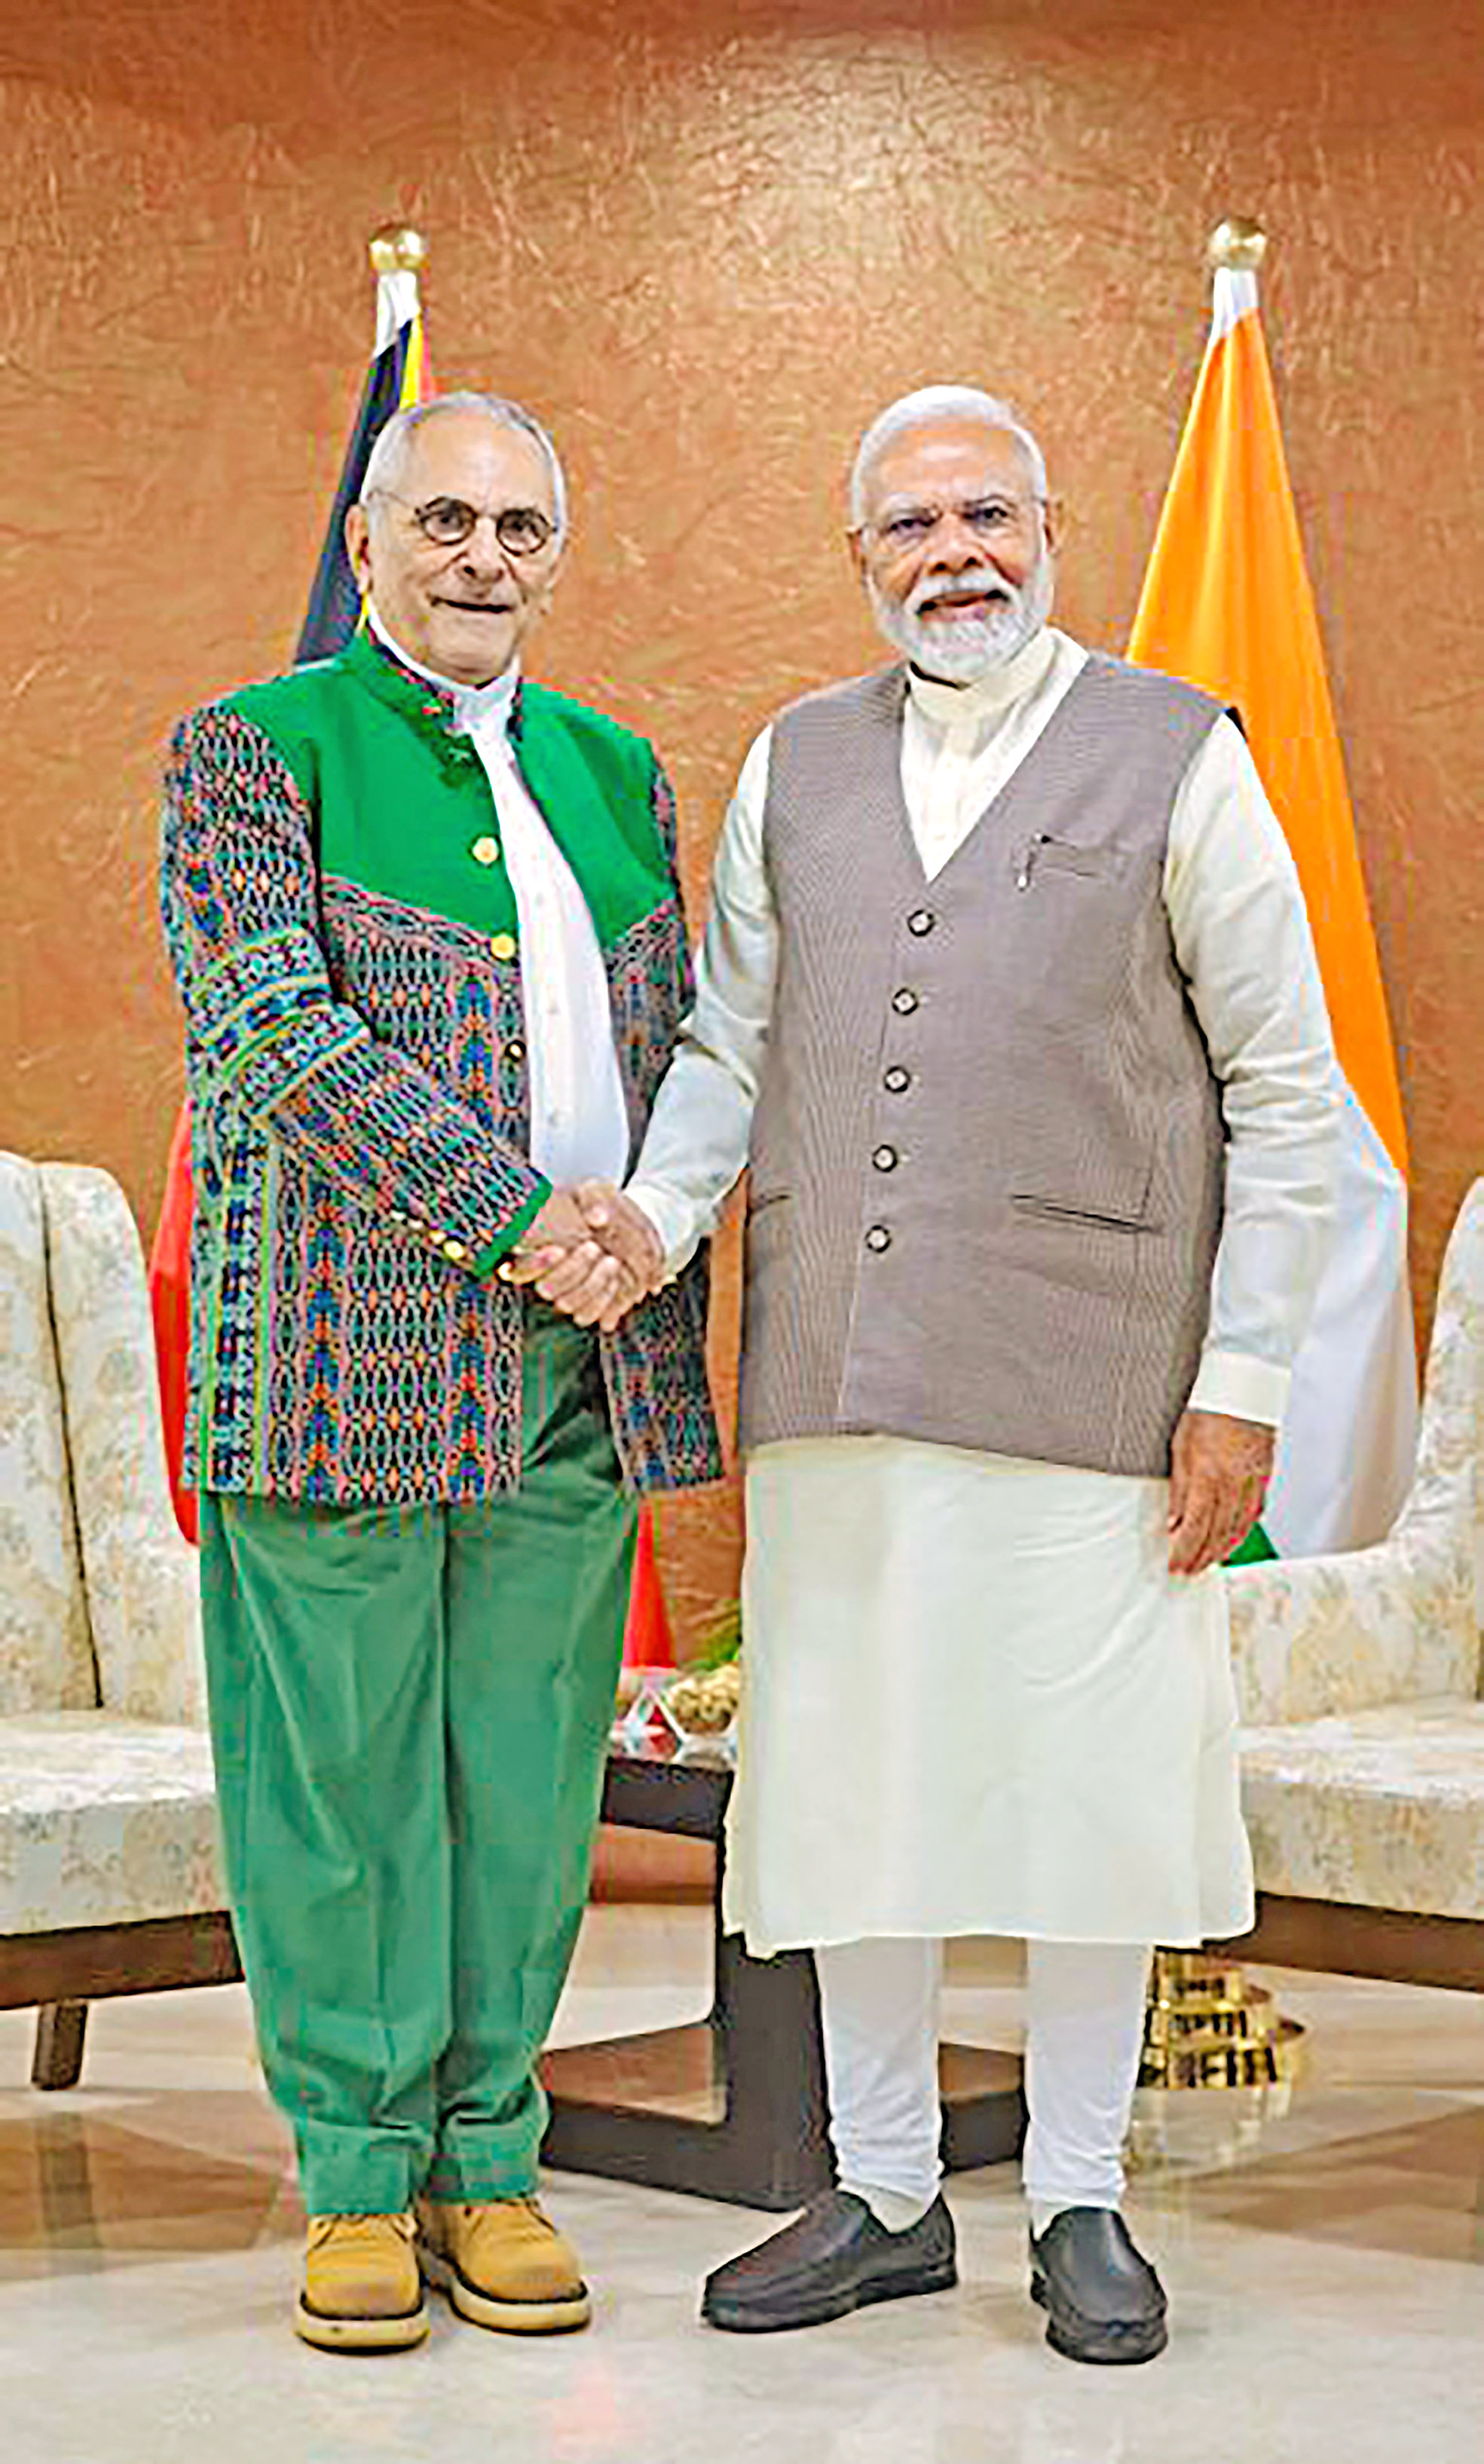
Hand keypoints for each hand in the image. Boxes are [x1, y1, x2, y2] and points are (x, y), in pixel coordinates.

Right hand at [502, 1182, 663, 1330]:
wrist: (623, 1225)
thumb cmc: (600, 1206)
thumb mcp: (596, 1194)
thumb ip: (594, 1201)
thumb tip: (597, 1218)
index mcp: (534, 1250)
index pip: (517, 1269)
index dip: (535, 1264)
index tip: (559, 1249)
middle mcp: (545, 1277)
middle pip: (547, 1288)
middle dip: (571, 1271)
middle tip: (594, 1247)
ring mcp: (565, 1294)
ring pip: (566, 1304)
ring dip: (591, 1285)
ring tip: (612, 1261)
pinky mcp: (586, 1306)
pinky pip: (587, 1315)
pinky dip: (603, 1301)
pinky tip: (617, 1279)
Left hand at [1167, 1409, 1274, 1575]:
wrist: (1242, 1386)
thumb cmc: (1205, 1412)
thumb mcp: (1180, 1446)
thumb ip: (1178, 1487)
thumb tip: (1173, 1523)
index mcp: (1208, 1477)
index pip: (1195, 1527)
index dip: (1185, 1552)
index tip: (1175, 1568)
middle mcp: (1233, 1484)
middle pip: (1217, 1532)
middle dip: (1202, 1556)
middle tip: (1189, 1572)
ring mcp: (1253, 1481)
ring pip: (1239, 1526)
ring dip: (1222, 1548)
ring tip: (1208, 1562)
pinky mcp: (1264, 1474)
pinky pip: (1254, 1510)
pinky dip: (1242, 1529)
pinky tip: (1233, 1538)